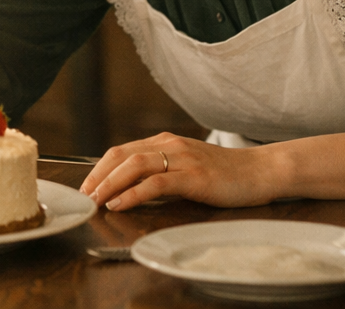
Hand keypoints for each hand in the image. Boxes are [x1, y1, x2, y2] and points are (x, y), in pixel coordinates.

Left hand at [80, 132, 275, 210]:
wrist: (260, 171)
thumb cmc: (225, 174)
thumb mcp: (187, 167)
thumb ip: (163, 172)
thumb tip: (133, 189)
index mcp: (165, 141)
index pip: (122, 151)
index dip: (101, 167)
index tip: (87, 185)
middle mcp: (169, 145)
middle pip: (122, 155)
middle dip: (98, 175)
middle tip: (84, 195)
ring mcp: (181, 158)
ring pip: (134, 165)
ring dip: (110, 183)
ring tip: (96, 200)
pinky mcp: (193, 176)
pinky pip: (155, 183)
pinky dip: (133, 193)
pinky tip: (120, 203)